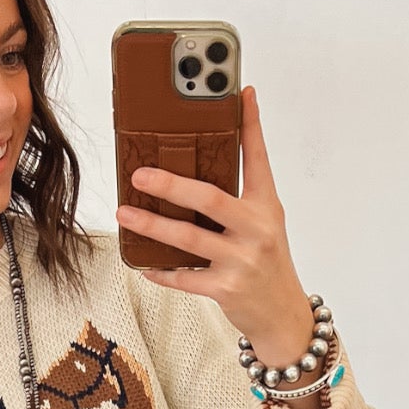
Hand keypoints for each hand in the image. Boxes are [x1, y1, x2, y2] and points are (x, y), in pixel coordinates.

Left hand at [115, 83, 320, 382]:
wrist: (283, 315)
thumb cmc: (267, 263)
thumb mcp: (264, 223)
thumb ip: (239, 196)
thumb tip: (200, 166)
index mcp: (266, 206)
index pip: (258, 157)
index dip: (250, 124)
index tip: (240, 92)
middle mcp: (257, 230)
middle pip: (209, 199)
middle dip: (171, 184)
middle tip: (139, 173)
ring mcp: (241, 261)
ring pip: (188, 238)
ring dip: (151, 224)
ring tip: (125, 212)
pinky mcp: (226, 289)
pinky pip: (184, 277)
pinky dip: (161, 270)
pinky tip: (142, 263)